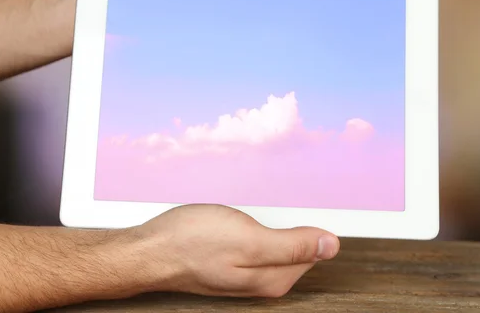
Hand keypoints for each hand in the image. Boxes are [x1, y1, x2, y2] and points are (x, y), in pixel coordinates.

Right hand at [124, 205, 339, 297]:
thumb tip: (330, 245)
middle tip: (277, 200)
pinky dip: (255, 224)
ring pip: (275, 243)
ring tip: (257, 205)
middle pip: (296, 248)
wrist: (149, 251)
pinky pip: (256, 241)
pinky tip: (241, 214)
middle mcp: (263, 279)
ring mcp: (245, 270)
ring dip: (273, 222)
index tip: (310, 200)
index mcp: (274, 278)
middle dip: (293, 223)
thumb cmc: (191, 244)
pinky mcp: (230, 260)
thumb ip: (292, 245)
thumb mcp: (248, 240)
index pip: (314, 251)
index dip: (313, 224)